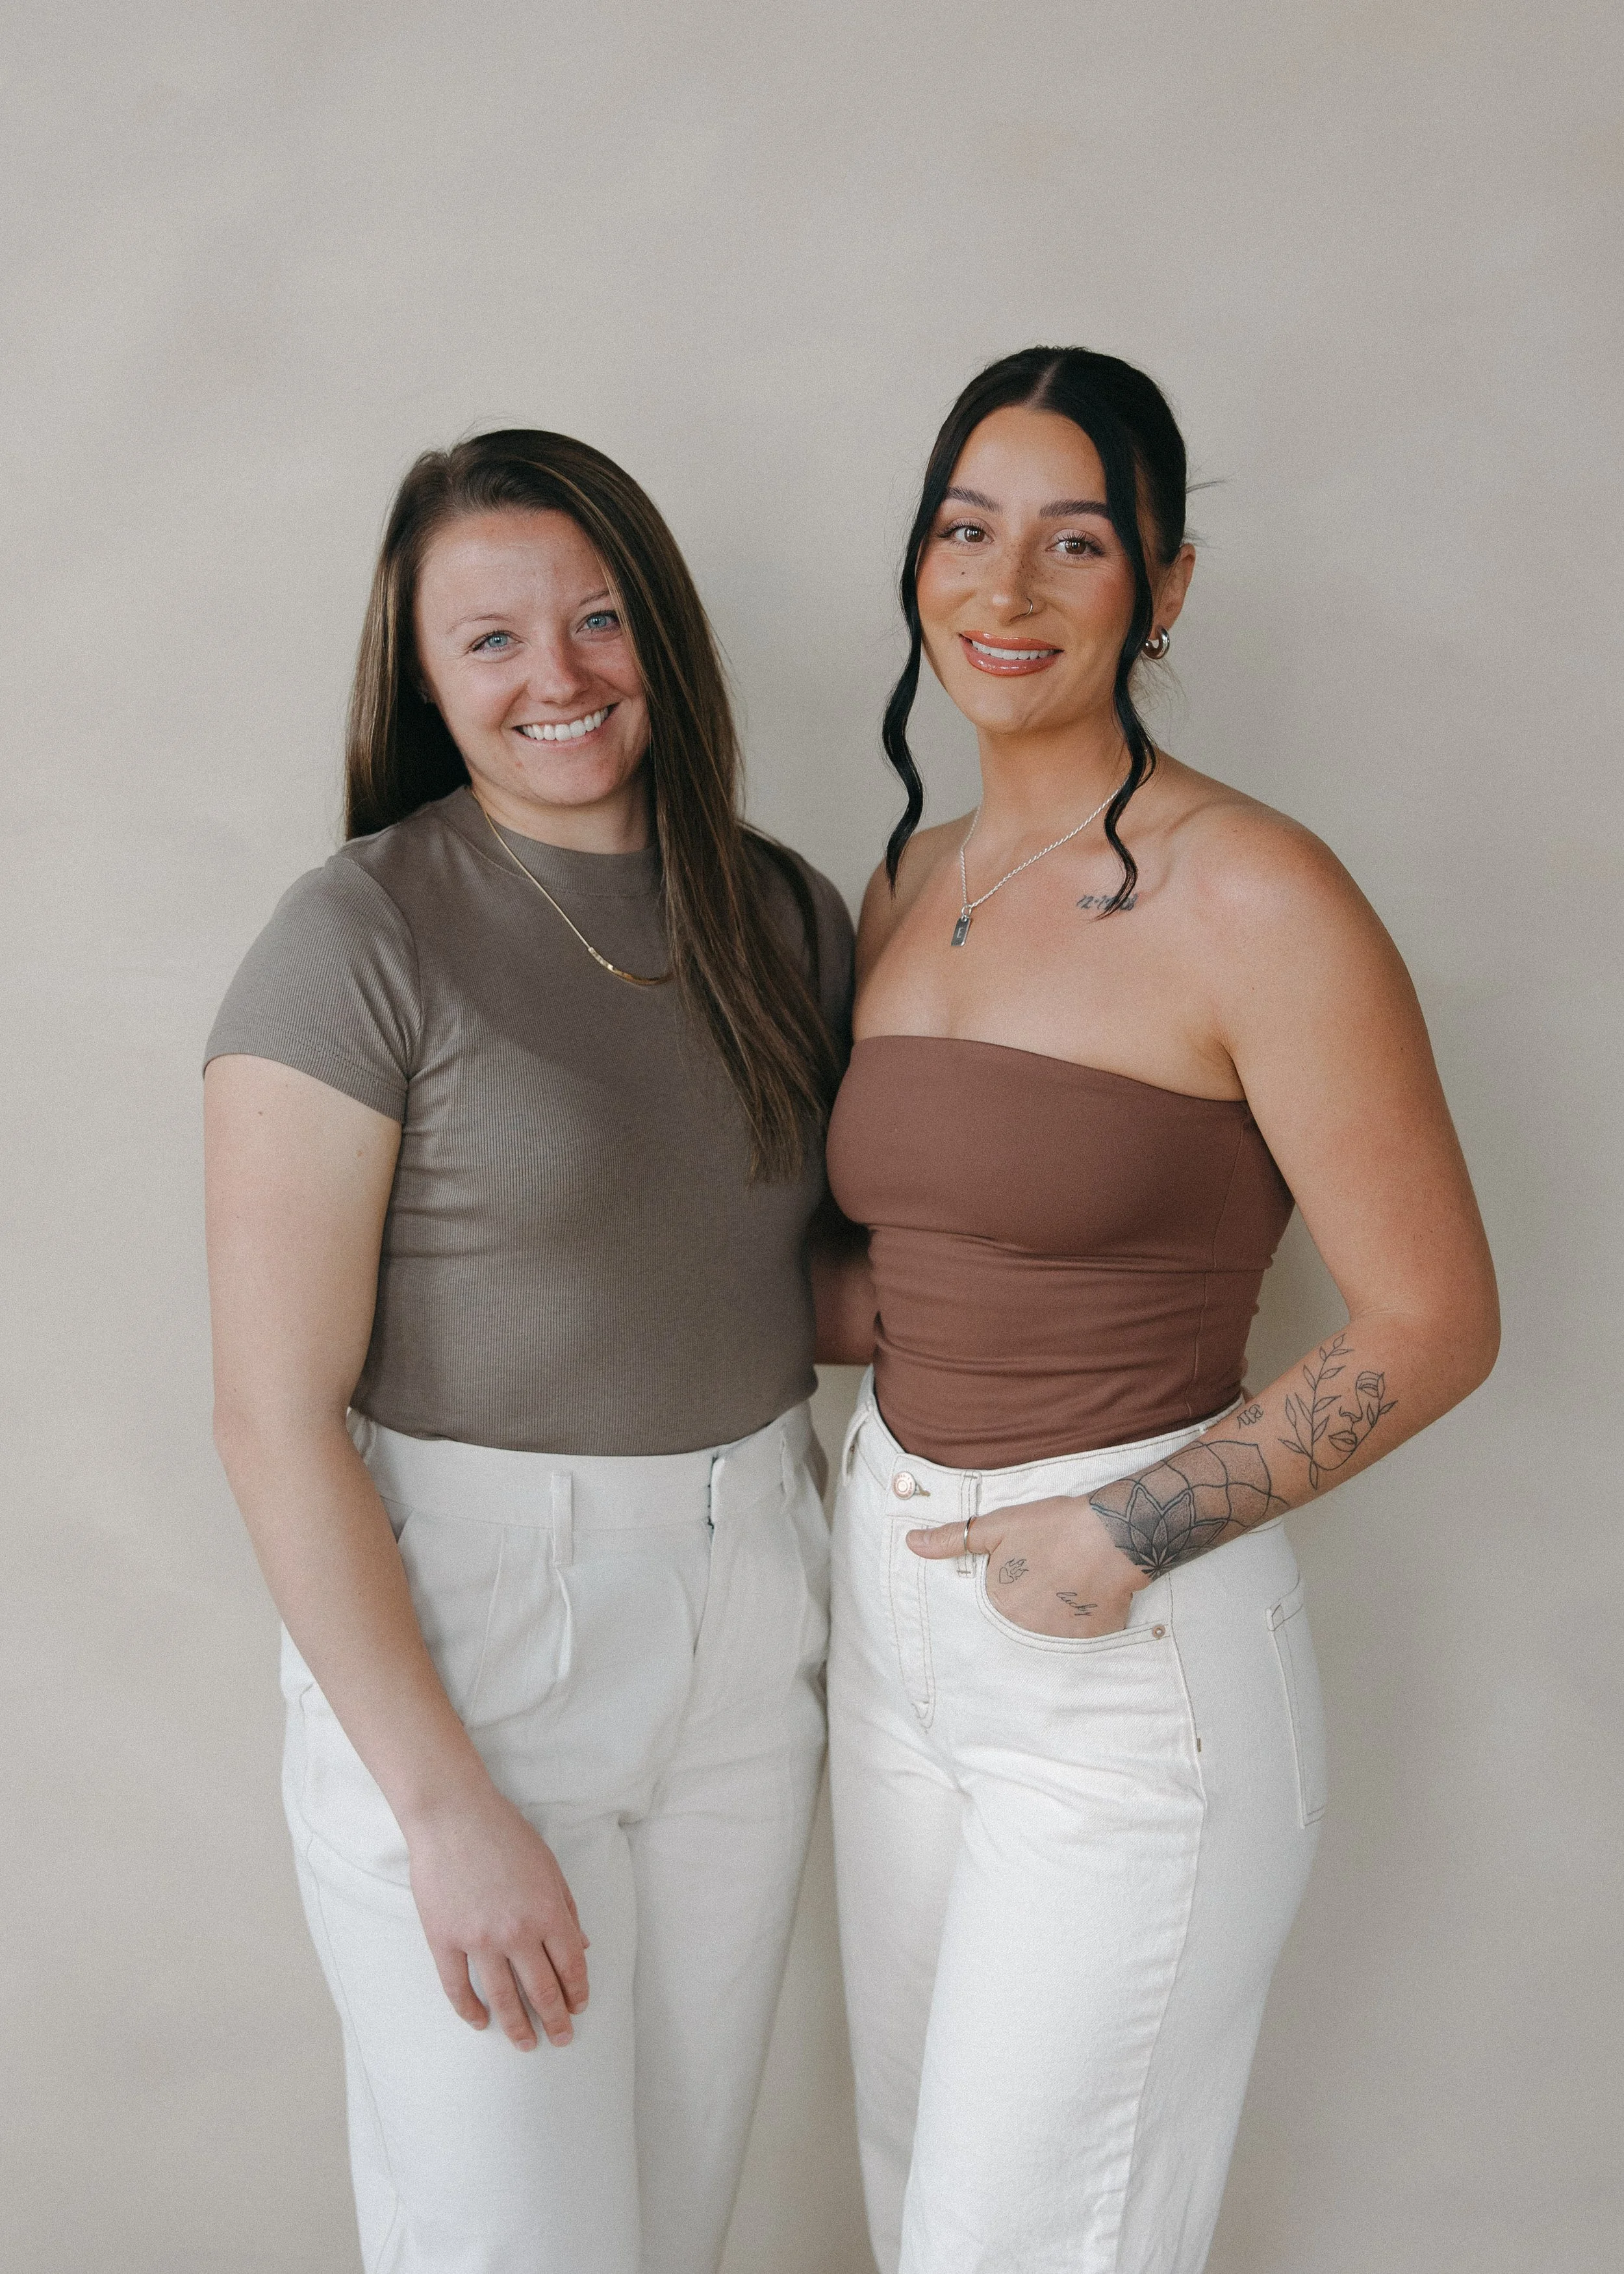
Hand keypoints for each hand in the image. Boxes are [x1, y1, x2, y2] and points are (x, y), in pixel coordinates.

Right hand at [405, 1784, 589, 2049]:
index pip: (570, 1967)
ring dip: (518, 2027)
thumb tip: (580, 1948)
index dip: (577, 1993)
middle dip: (555, 2020)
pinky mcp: (444, 1940)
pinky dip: (470, 2011)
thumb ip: (566, 1910)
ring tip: (526, 2044)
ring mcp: (478, 1939)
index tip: (579, 2008)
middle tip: (562, 2039)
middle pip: (541, 1991)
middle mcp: (517, 1932)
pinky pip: (458, 1987)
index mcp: (548, 1912)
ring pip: (502, 1998)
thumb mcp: (549, 1867)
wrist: (453, 1815)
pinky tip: (481, 2022)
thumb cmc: (505, 1834)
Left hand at [907, 1492, 1149, 1638]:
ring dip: (1051, 1614)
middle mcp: (1025, 1630)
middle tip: (1047, 1575)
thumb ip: (952, 1539)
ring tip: (1065, 1583)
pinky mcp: (1091, 1641)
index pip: (989, 1608)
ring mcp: (1059, 1639)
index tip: (1022, 1574)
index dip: (1006, 1588)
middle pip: (1018, 1622)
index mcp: (999, 1605)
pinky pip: (1077, 1638)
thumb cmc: (1054, 1526)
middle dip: (1028, 1601)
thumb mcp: (997, 1526)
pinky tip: (1085, 1595)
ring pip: (1046, 1631)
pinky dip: (1078, 1622)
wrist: (1114, 1534)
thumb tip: (911, 1543)